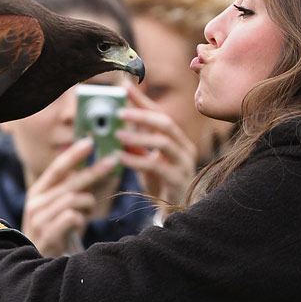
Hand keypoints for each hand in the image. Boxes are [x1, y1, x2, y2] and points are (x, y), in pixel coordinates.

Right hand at [22, 138, 117, 256]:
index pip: (57, 168)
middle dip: (94, 170)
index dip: (74, 154)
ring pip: (74, 199)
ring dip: (87, 203)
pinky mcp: (48, 233)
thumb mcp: (60, 208)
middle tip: (113, 161)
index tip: (90, 141)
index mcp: (38, 192)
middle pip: (70, 181)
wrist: (38, 264)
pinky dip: (80, 219)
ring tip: (86, 211)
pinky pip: (72, 216)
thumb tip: (96, 169)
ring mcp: (40, 218)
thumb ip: (73, 190)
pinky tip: (77, 225)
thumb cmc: (55, 233)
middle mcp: (36, 202)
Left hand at [115, 81, 197, 217]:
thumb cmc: (161, 185)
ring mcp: (184, 164)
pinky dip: (137, 159)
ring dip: (139, 136)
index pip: (161, 114)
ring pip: (164, 142)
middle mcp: (185, 148)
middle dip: (142, 115)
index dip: (143, 100)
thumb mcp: (147, 162)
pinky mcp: (178, 181)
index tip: (125, 87)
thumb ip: (136, 146)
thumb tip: (115, 127)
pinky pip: (157, 165)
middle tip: (120, 112)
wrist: (176, 215)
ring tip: (117, 134)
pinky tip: (120, 156)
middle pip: (166, 123)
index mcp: (178, 140)